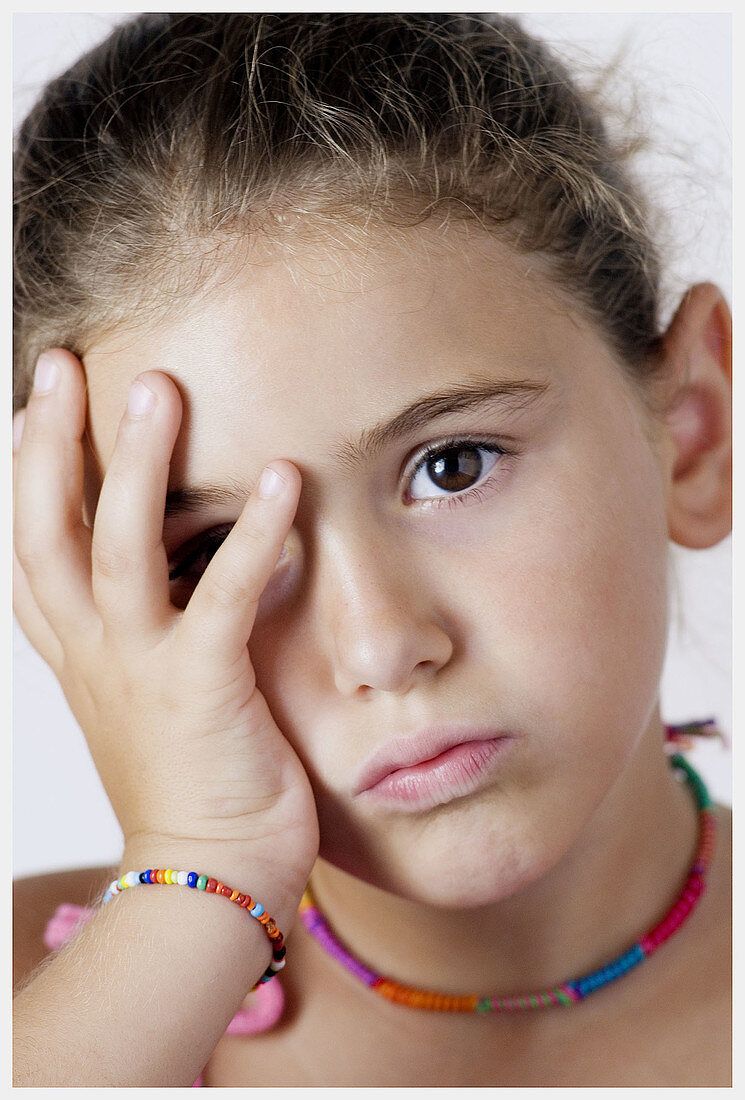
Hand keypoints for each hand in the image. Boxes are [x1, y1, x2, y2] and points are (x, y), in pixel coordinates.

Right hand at [13, 351, 318, 910]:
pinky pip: (221, 596)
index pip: (31, 550)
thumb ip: (155, 630)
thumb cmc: (195, 787)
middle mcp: (95, 653)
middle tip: (61, 365)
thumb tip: (191, 561)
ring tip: (159, 388)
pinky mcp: (202, 689)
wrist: (208, 882)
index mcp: (81, 654)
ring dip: (134, 465)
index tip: (34, 404)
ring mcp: (141, 670)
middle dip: (47, 445)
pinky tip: (282, 479)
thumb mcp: (151, 698)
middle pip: (46, 531)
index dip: (22, 475)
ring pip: (118, 548)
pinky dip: (250, 535)